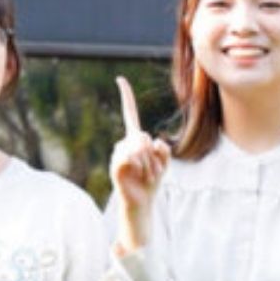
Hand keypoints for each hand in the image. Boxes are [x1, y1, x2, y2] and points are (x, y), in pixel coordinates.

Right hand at [108, 76, 170, 225]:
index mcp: (135, 139)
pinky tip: (139, 176)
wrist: (142, 201)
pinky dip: (141, 167)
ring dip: (150, 164)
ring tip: (147, 176)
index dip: (126, 98)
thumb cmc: (152, 181)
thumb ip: (162, 149)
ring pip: (139, 148)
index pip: (130, 114)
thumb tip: (151, 142)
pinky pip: (130, 157)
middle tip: (154, 171)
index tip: (120, 79)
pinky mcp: (116, 165)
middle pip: (143, 136)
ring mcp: (118, 154)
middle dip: (154, 155)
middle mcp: (124, 143)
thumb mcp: (163, 162)